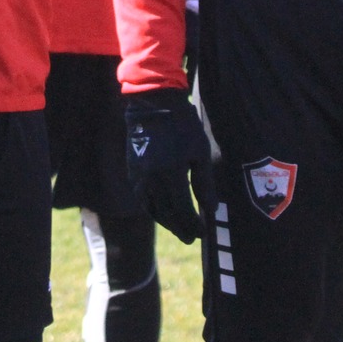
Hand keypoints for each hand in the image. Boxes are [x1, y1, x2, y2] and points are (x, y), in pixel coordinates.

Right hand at [123, 89, 210, 243]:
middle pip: (166, 214)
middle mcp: (152, 178)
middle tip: (192, 238)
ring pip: (152, 208)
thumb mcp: (200, 151)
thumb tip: (210, 209)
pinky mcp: (132, 171)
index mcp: (171, 173)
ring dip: (166, 221)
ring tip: (179, 227)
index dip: (193, 224)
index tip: (203, 232)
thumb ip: (204, 183)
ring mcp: (139, 176)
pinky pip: (142, 197)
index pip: (182, 210)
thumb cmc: (182, 125)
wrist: (152, 103)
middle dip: (180, 228)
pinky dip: (153, 208)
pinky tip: (162, 210)